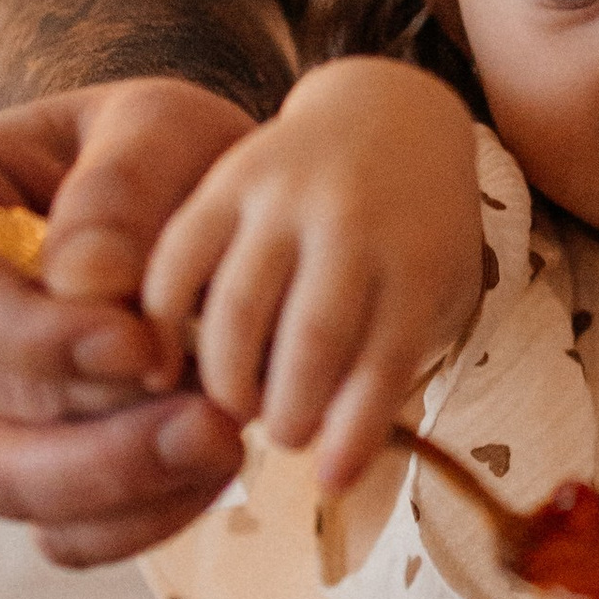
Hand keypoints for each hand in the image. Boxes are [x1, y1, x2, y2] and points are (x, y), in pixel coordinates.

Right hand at [0, 78, 258, 564]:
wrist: (199, 199)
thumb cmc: (162, 150)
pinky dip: (140, 517)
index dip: (27, 331)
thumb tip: (83, 282)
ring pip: (10, 478)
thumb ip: (122, 187)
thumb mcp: (159, 126)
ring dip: (120, 477)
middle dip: (98, 415)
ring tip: (222, 442)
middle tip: (213, 410)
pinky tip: (214, 472)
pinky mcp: (33, 458)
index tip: (137, 345)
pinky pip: (63, 527)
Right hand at [142, 58, 486, 493]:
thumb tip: (331, 456)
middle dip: (290, 407)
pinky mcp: (227, 181)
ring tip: (233, 408)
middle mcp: (352, 219)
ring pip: (239, 303)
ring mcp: (285, 195)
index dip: (355, 430)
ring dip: (229, 374)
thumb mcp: (436, 290)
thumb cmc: (415, 234)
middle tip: (281, 437)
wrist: (387, 116)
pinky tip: (163, 365)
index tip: (330, 482)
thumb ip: (389, 362)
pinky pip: (179, 257)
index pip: (389, 356)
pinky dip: (163, 318)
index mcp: (418, 255)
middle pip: (313, 334)